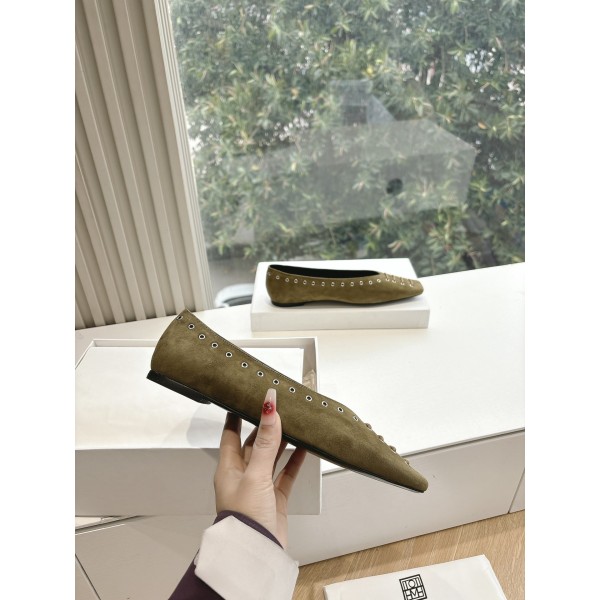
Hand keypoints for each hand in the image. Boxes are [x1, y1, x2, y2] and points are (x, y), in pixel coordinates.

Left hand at [214, 388, 306, 548]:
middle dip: (264, 427)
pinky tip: (304, 448)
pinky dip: (294, 461)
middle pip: (252, 444)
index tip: (243, 398)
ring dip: (281, 442)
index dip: (237, 416)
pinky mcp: (274, 499)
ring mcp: (259, 488)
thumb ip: (266, 442)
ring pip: (271, 458)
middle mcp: (242, 476)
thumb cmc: (243, 517)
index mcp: (228, 468)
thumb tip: (269, 410)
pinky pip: (285, 474)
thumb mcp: (255, 474)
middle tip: (276, 408)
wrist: (255, 553)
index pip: (230, 434)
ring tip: (292, 423)